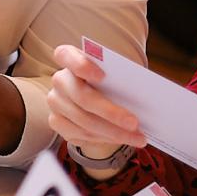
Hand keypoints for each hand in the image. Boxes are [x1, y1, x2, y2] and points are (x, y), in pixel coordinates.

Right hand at [47, 44, 144, 159]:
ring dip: (113, 132)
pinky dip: (104, 139)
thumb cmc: (109, 81)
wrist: (96, 96)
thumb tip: (141, 96)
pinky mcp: (57, 122)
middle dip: (110, 113)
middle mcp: (59, 80)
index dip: (81, 65)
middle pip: (81, 96)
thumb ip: (119, 78)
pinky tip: (121, 139)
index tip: (102, 76)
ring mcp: (55, 102)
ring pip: (83, 121)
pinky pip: (81, 135)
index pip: (65, 56)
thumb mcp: (114, 73)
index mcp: (69, 58)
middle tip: (134, 123)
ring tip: (137, 137)